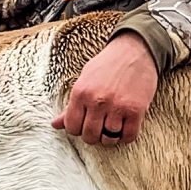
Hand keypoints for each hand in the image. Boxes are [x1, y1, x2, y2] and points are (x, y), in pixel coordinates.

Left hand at [51, 31, 157, 145]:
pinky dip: (126, 136)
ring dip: (110, 137)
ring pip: (108, 138)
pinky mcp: (136, 110)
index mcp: (80, 93)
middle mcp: (97, 101)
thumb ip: (71, 105)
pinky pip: (129, 136)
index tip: (85, 124)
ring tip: (112, 127)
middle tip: (100, 127)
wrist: (134, 50)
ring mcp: (117, 106)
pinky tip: (125, 127)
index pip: (72, 127)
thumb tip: (55, 124)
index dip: (78, 129)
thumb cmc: (107, 65)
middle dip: (94, 135)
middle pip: (89, 136)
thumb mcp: (84, 80)